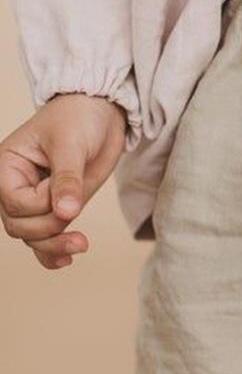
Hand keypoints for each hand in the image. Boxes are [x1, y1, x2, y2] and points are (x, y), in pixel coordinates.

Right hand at [0, 93, 126, 268]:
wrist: (101, 114)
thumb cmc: (79, 119)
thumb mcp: (72, 145)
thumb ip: (67, 180)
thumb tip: (65, 213)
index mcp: (7, 166)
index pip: (14, 203)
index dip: (41, 204)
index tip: (65, 188)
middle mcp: (15, 185)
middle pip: (19, 226)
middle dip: (49, 227)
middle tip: (77, 208)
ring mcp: (36, 198)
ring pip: (31, 237)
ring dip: (54, 245)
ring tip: (81, 244)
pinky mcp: (56, 207)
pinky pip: (45, 238)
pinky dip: (54, 253)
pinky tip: (68, 259)